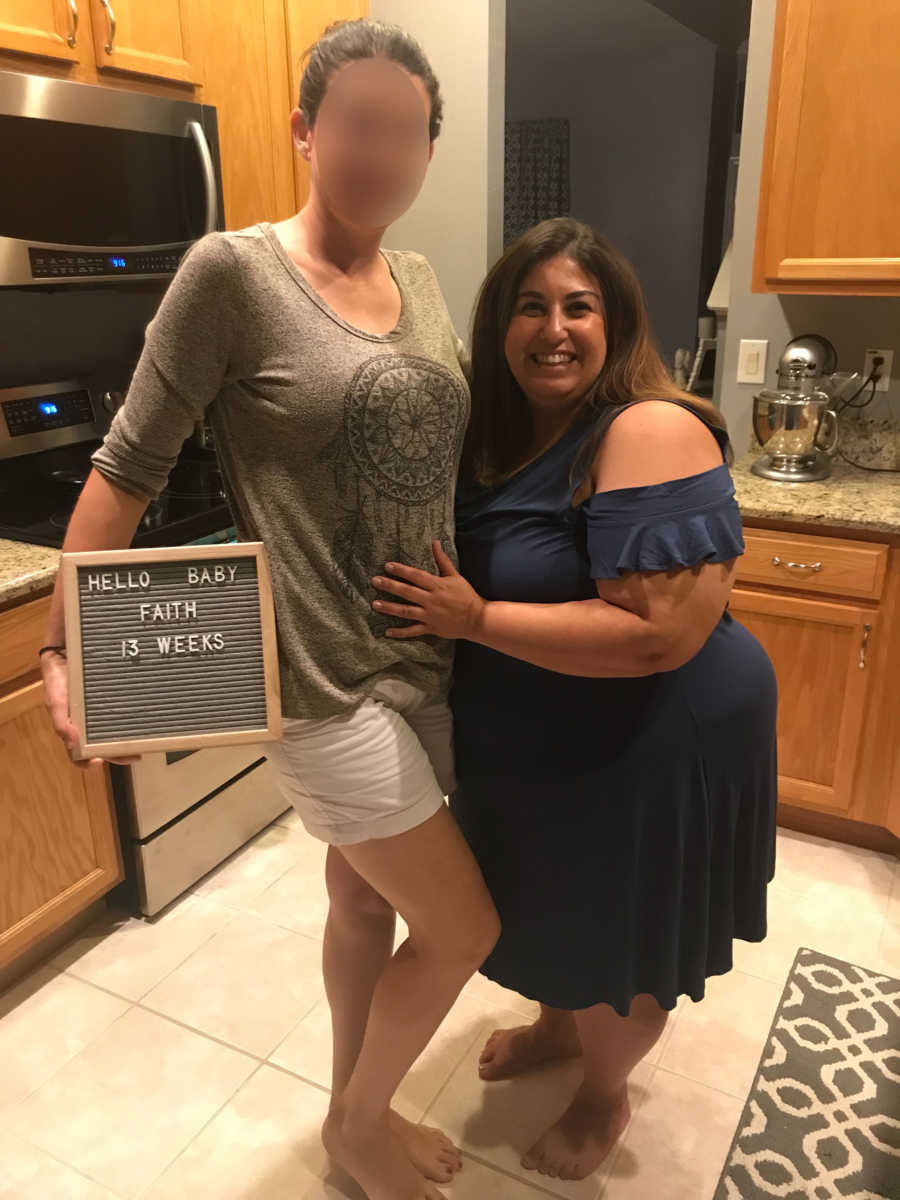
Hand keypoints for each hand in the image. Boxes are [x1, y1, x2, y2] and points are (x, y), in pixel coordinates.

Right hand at [41, 650, 138, 767]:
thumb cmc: (58, 678)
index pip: (79, 752)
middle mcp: (89, 722)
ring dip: (129, 739)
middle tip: (134, 755)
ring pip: (117, 730)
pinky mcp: (115, 698)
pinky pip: (125, 711)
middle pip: (104, 744)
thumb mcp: (56, 700)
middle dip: (118, 753)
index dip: (87, 761)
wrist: (67, 649)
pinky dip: (134, 717)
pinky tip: (145, 720)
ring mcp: (103, 710)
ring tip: (143, 742)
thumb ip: (61, 722)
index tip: (100, 761)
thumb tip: (72, 745)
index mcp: (74, 727)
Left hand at [371, 540, 484, 640]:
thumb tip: (435, 542)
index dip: (401, 570)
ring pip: (406, 611)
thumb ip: (442, 560)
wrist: (477, 619)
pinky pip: (413, 631)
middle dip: (390, 586)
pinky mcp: (431, 628)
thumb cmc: (465, 595)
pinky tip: (387, 632)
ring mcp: (430, 615)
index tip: (387, 566)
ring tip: (375, 604)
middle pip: (407, 592)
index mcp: (438, 585)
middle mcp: (432, 600)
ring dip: (390, 607)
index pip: (416, 576)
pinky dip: (400, 633)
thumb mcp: (455, 576)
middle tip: (375, 581)